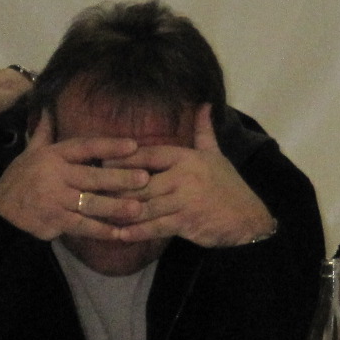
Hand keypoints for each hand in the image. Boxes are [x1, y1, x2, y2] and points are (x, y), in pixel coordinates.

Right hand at [0, 111, 148, 240]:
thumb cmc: (19, 181)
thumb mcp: (29, 154)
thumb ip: (44, 133)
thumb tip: (48, 107)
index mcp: (52, 156)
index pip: (84, 147)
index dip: (109, 146)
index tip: (133, 145)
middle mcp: (54, 175)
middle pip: (93, 177)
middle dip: (120, 178)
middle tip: (145, 178)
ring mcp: (55, 200)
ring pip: (91, 203)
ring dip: (116, 207)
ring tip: (138, 209)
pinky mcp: (54, 221)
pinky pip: (82, 226)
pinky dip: (101, 231)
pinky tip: (119, 233)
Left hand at [109, 105, 275, 247]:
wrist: (248, 219)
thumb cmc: (229, 187)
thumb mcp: (217, 156)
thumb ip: (204, 132)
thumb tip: (204, 104)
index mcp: (187, 158)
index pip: (150, 154)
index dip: (124, 158)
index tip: (102, 159)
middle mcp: (184, 177)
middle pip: (141, 181)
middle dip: (115, 187)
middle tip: (91, 190)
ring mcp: (184, 200)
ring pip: (145, 205)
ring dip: (120, 211)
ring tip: (98, 213)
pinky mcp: (186, 222)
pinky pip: (156, 226)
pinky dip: (137, 231)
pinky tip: (120, 235)